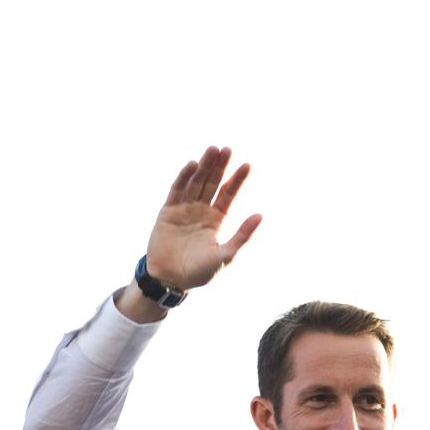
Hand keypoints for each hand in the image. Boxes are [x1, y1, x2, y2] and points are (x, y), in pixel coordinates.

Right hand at [145, 146, 261, 290]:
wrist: (171, 280)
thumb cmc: (200, 272)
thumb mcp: (225, 255)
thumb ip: (242, 235)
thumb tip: (261, 215)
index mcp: (216, 220)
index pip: (228, 194)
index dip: (237, 180)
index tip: (247, 165)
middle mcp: (201, 211)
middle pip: (212, 183)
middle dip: (220, 167)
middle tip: (228, 149)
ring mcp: (184, 209)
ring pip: (196, 182)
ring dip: (204, 166)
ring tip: (213, 150)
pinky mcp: (168, 211)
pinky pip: (177, 190)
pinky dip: (184, 177)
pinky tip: (193, 165)